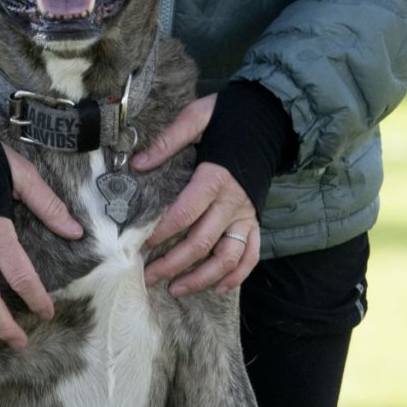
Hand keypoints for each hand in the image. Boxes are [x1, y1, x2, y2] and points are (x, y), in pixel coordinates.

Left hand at [134, 95, 260, 295]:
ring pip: (227, 258)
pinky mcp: (256, 221)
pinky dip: (236, 276)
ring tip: (176, 289)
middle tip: (146, 276)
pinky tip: (216, 287)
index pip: (184, 214)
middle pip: (201, 243)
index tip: (137, 245)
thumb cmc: (228, 118)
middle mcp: (232, 202)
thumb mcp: (197, 117)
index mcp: (215, 178)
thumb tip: (137, 163)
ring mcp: (247, 215)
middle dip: (172, 264)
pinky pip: (251, 256)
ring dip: (202, 278)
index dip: (160, 233)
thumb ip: (168, 141)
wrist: (269, 119)